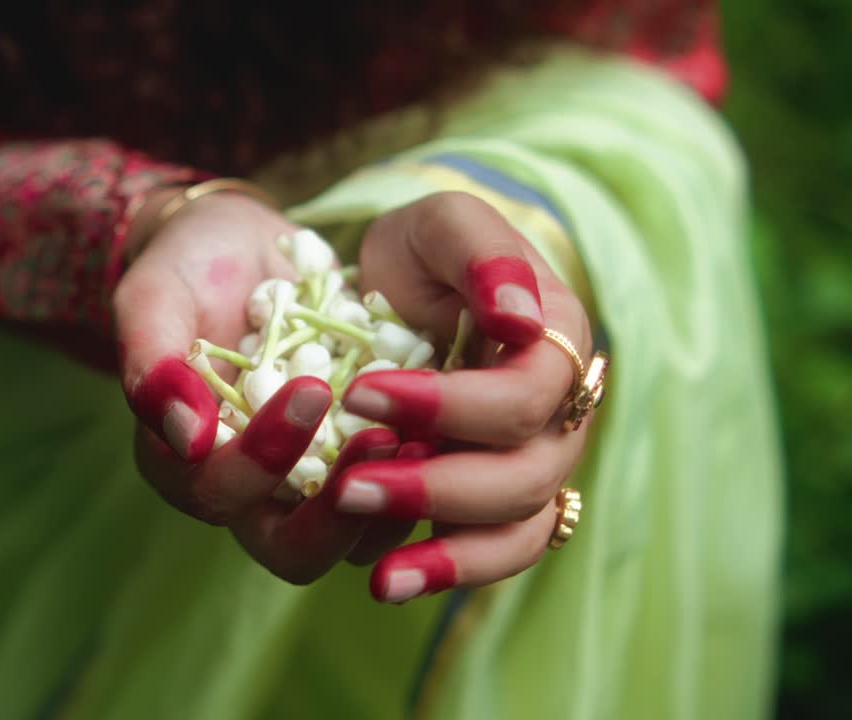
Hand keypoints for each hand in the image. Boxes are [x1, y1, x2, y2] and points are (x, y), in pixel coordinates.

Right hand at [115, 192, 407, 583]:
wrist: (240, 246)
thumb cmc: (186, 270)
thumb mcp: (153, 297)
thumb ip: (151, 364)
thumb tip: (188, 437)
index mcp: (183, 462)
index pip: (218, 494)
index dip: (262, 460)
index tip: (311, 390)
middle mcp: (247, 491)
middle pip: (292, 550)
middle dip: (339, 511)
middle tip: (383, 439)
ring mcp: (308, 484)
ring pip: (353, 538)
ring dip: (392, 499)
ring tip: (427, 435)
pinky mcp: (358, 462)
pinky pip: (394, 496)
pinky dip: (421, 470)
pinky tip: (448, 423)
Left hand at [327, 191, 593, 602]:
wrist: (385, 284)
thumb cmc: (418, 253)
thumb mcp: (440, 225)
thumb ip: (482, 253)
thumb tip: (522, 322)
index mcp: (554, 342)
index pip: (526, 397)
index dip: (450, 405)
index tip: (361, 389)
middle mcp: (553, 414)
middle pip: (525, 477)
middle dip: (437, 486)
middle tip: (349, 483)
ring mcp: (524, 465)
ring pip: (518, 532)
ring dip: (449, 555)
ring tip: (379, 578)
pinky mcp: (483, 502)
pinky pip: (489, 553)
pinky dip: (445, 572)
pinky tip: (387, 583)